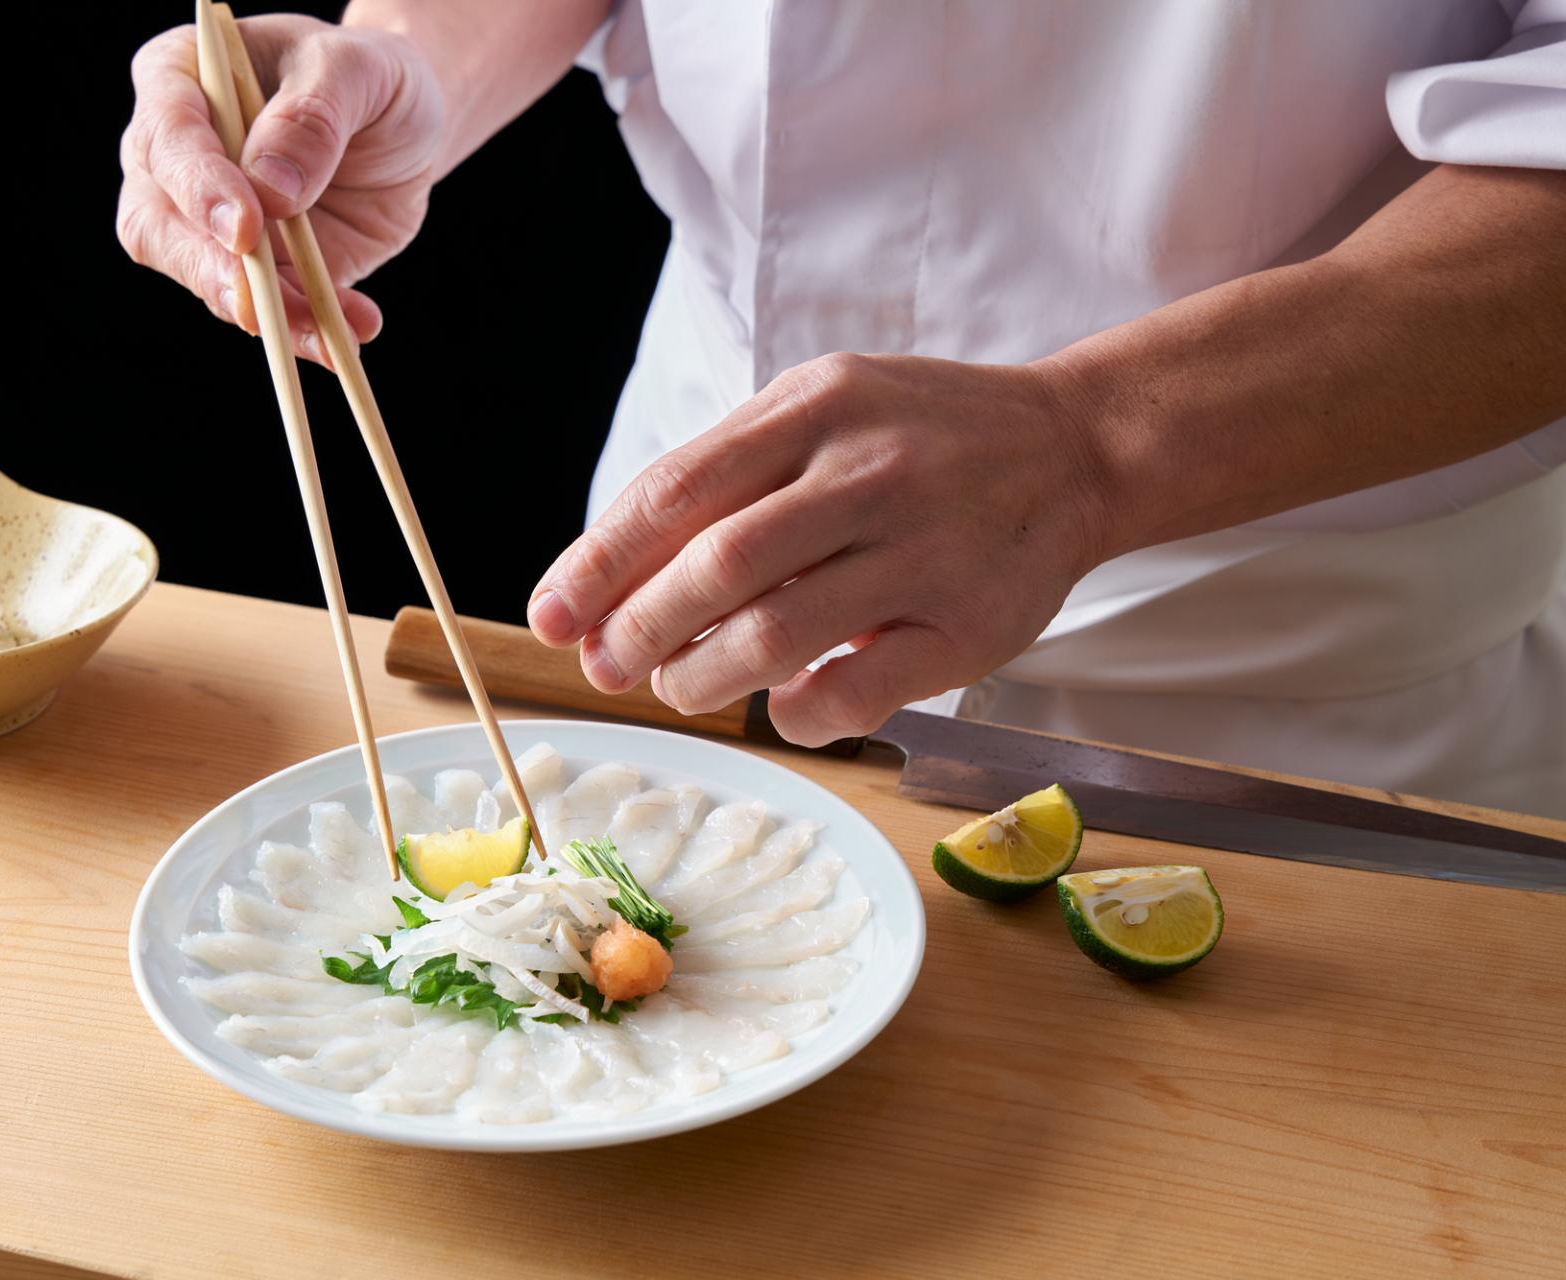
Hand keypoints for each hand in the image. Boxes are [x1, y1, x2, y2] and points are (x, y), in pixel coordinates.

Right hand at [116, 15, 444, 357]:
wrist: (404, 126)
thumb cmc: (366, 76)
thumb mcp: (357, 68)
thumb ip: (314, 116)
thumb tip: (270, 186)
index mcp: (180, 78)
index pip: (165, 135)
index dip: (198, 185)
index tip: (244, 226)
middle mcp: (176, 156)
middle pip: (156, 223)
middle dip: (208, 268)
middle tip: (258, 304)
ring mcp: (207, 222)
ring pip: (207, 279)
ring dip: (269, 315)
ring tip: (330, 332)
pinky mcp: (255, 271)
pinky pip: (265, 312)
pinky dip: (303, 331)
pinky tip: (346, 335)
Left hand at [526, 354, 1114, 745]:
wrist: (1075, 449)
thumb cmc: (920, 437)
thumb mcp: (821, 410)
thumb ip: (728, 478)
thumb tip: (615, 584)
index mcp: (814, 409)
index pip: (675, 492)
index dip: (598, 565)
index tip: (551, 616)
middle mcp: (867, 472)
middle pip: (715, 565)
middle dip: (638, 630)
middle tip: (607, 665)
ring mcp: (923, 550)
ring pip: (776, 633)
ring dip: (702, 676)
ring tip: (678, 686)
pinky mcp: (968, 625)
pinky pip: (856, 690)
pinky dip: (797, 712)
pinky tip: (781, 704)